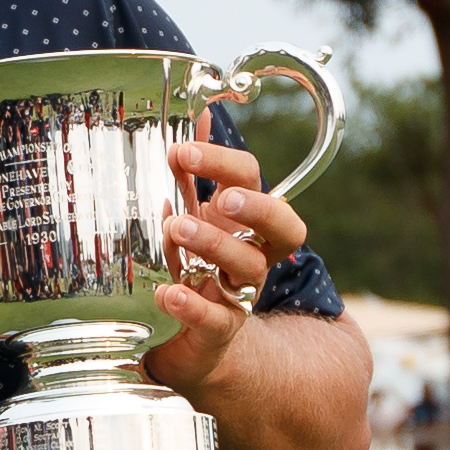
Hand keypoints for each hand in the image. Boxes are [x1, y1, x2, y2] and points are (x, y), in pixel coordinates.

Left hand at [143, 137, 304, 400]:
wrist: (182, 341)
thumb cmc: (188, 266)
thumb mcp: (186, 213)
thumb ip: (190, 171)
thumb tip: (195, 107)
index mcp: (245, 220)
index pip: (252, 180)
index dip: (223, 162)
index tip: (179, 151)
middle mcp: (253, 254)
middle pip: (283, 225)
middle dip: (254, 207)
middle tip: (217, 198)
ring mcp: (241, 294)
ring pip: (248, 267)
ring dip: (213, 244)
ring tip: (175, 230)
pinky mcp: (220, 332)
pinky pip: (217, 319)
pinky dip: (193, 306)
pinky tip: (167, 292)